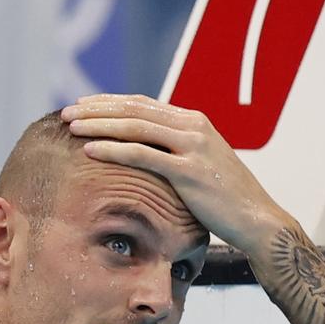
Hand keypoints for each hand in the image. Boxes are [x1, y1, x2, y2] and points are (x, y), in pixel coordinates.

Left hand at [60, 94, 294, 256]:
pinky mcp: (189, 170)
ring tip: (70, 126)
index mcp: (194, 122)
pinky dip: (113, 149)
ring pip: (135, 126)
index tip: (83, 106)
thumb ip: (176, 155)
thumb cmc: (225, 202)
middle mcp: (193, 126)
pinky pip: (142, 154)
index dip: (110, 102)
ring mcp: (192, 146)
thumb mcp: (200, 168)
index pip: (143, 104)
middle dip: (97, 109)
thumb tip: (146, 157)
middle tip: (67, 111)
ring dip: (99, 124)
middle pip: (135, 109)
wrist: (257, 221)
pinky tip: (89, 149)